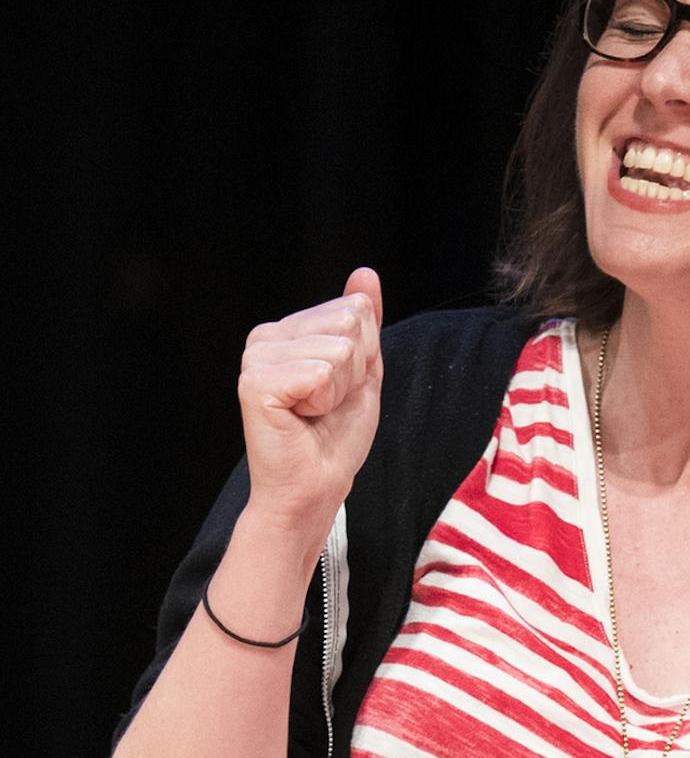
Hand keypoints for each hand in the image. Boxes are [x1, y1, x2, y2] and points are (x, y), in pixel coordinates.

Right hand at [236, 266, 384, 539]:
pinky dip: (325, 402)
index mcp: (287, 330)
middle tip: (328, 405)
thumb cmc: (335, 435)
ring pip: (339, 349)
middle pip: (349, 324)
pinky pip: (321, 373)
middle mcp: (265, 336)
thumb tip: (365, 273)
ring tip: (314, 413)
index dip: (364, 357)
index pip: (355, 310)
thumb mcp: (363, 371)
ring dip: (340, 390)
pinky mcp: (256, 382)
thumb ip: (365, 323)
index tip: (338, 390)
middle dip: (355, 372)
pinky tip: (301, 418)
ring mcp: (256, 357)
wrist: (316, 485)